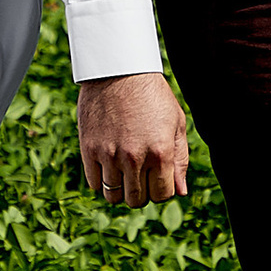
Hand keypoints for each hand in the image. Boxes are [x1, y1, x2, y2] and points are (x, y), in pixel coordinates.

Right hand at [77, 71, 187, 205]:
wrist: (119, 70)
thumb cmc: (152, 95)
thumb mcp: (175, 123)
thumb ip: (180, 159)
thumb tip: (181, 192)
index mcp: (160, 152)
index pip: (162, 195)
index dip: (162, 189)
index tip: (158, 177)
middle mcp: (134, 158)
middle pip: (137, 200)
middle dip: (142, 193)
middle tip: (140, 175)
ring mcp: (109, 155)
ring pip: (114, 196)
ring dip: (121, 189)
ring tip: (124, 172)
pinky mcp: (89, 150)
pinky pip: (94, 184)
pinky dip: (102, 180)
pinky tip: (109, 165)